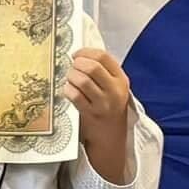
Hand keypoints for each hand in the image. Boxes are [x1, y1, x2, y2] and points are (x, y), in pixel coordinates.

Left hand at [64, 48, 132, 180]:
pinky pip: (75, 96)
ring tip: (70, 79)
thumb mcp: (113, 87)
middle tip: (72, 67)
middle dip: (77, 64)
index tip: (76, 55)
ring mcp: (103, 104)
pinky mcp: (91, 114)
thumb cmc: (109, 108)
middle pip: (92, 67)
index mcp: (121, 79)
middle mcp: (114, 91)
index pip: (103, 57)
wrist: (111, 136)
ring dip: (71, 76)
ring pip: (82, 80)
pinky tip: (68, 90)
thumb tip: (79, 55)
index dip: (86, 52)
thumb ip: (103, 72)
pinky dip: (68, 90)